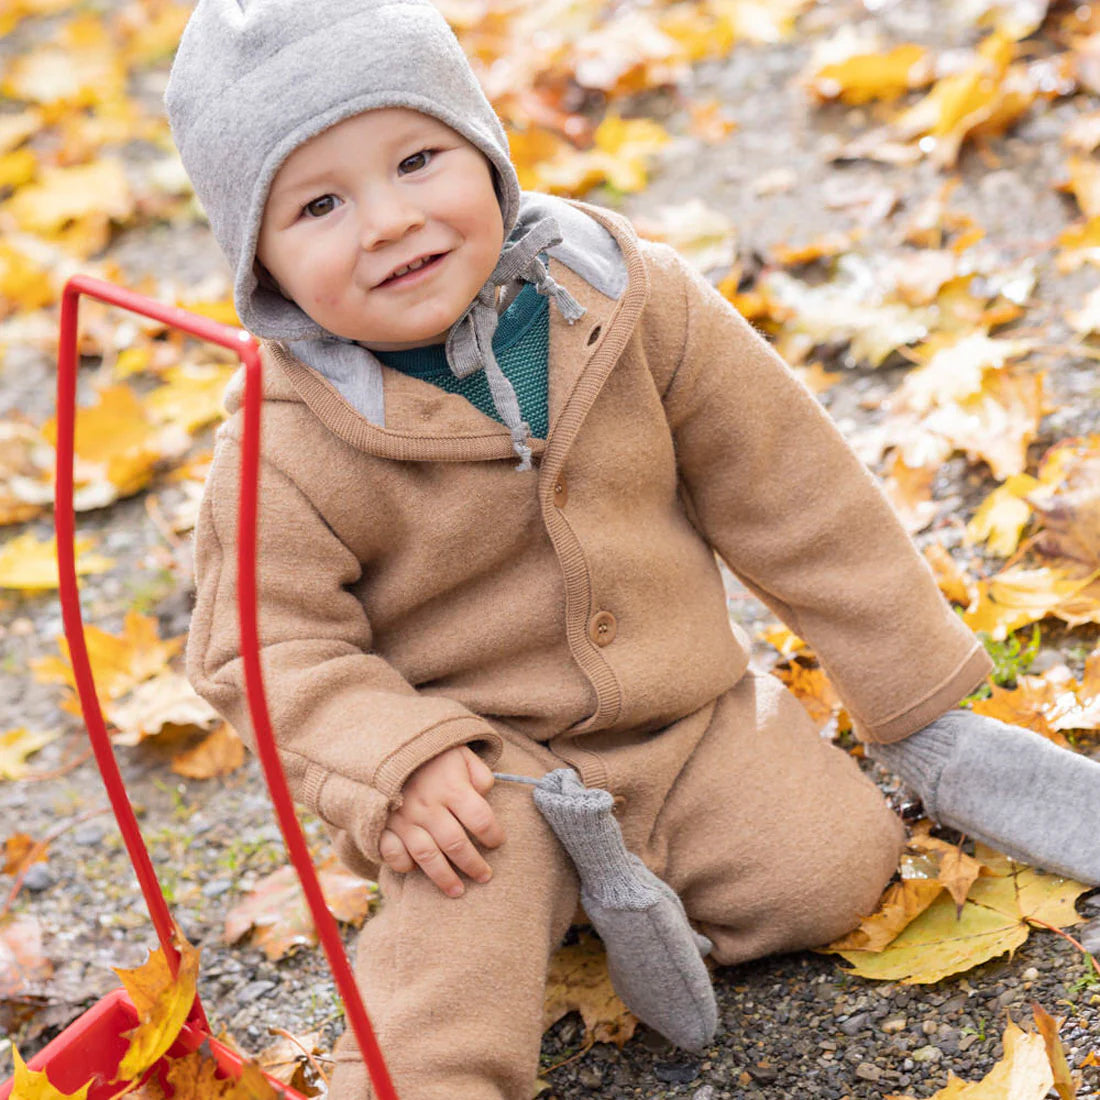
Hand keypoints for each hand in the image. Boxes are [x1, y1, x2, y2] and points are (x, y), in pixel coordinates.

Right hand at [378, 746, 503, 896]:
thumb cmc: (432, 753)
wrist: (387, 743)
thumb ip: (479, 774)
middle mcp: (429, 806)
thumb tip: (486, 794)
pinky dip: (404, 865)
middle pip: (456, 844)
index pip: (481, 819)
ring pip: (428, 856)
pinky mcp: (384, 825)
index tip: (498, 843)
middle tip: (485, 877)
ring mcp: (405, 818)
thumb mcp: (461, 753)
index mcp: (451, 787)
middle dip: (474, 865)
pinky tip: (415, 869)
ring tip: (458, 892)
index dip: (494, 835)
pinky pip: (394, 853)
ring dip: (444, 878)